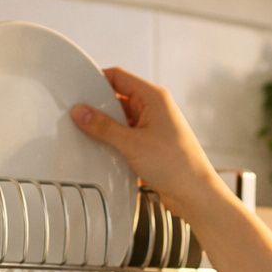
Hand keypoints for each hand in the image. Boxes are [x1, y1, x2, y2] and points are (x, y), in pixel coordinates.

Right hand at [71, 67, 227, 221]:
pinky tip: (102, 151)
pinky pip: (126, 137)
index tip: (77, 90)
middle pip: (118, 98)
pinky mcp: (150, 145)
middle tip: (78, 117)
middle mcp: (154, 108)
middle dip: (98, 108)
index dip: (96, 80)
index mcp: (154, 97)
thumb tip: (81, 112)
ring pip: (121, 120)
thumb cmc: (176, 165)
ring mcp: (152, 127)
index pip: (118, 76)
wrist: (194, 194)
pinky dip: (114, 142)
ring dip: (106, 128)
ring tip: (88, 136)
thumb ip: (103, 127)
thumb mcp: (132, 144)